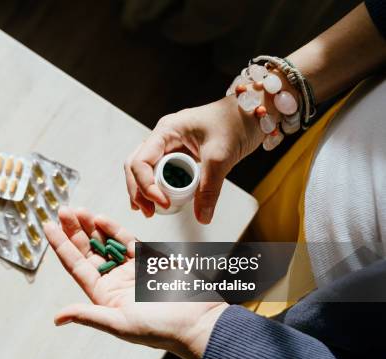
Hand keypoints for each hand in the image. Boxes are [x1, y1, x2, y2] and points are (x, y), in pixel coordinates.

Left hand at [44, 206, 227, 358]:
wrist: (199, 321)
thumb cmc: (160, 329)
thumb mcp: (120, 324)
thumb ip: (89, 315)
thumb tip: (57, 318)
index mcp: (104, 296)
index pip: (76, 266)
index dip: (60, 246)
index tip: (47, 227)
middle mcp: (115, 280)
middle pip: (88, 251)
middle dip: (74, 231)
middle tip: (62, 210)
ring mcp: (132, 268)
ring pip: (106, 242)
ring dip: (91, 227)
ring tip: (78, 210)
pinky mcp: (150, 259)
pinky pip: (128, 240)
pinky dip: (115, 229)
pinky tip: (100, 219)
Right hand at [124, 95, 263, 222]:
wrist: (253, 112)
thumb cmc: (236, 121)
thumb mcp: (221, 156)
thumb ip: (209, 188)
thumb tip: (202, 216)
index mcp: (166, 131)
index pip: (141, 161)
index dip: (146, 185)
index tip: (162, 203)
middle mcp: (163, 137)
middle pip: (135, 165)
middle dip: (138, 190)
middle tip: (148, 212)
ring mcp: (169, 145)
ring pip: (144, 169)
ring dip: (143, 190)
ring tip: (149, 210)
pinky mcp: (179, 153)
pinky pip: (159, 171)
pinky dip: (155, 187)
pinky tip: (158, 201)